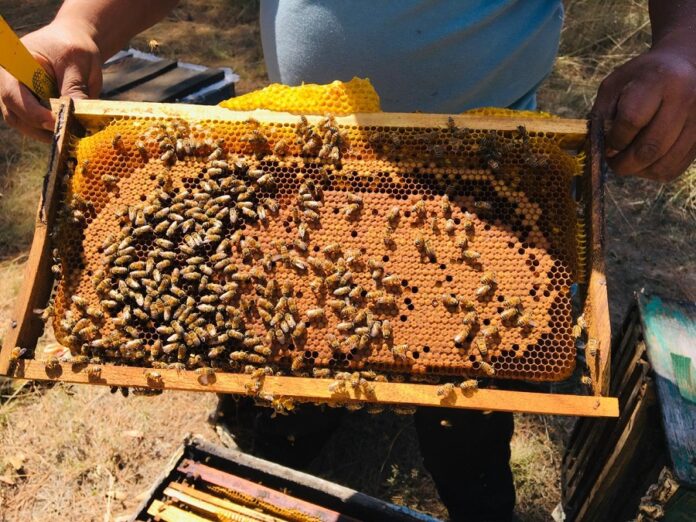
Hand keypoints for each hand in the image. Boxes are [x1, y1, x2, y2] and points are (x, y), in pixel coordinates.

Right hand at [0, 20, 101, 141]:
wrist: (74, 44)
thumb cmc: (73, 48)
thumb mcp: (78, 64)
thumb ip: (75, 88)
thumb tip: (78, 115)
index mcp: (13, 64)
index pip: (14, 94)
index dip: (34, 113)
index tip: (57, 123)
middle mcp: (7, 82)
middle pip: (15, 115)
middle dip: (40, 129)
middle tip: (67, 136)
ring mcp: (16, 96)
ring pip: (23, 124)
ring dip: (46, 134)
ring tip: (70, 135)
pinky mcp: (28, 107)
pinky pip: (34, 126)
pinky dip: (50, 131)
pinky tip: (68, 132)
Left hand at [593, 46, 695, 181]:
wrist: (683, 66)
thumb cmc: (641, 79)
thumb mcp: (615, 85)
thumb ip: (602, 114)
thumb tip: (601, 149)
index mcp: (659, 80)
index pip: (632, 120)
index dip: (614, 139)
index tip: (607, 144)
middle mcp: (685, 98)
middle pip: (650, 148)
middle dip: (623, 163)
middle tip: (612, 162)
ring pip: (664, 164)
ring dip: (639, 171)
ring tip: (627, 163)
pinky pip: (675, 168)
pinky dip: (654, 172)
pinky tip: (645, 162)